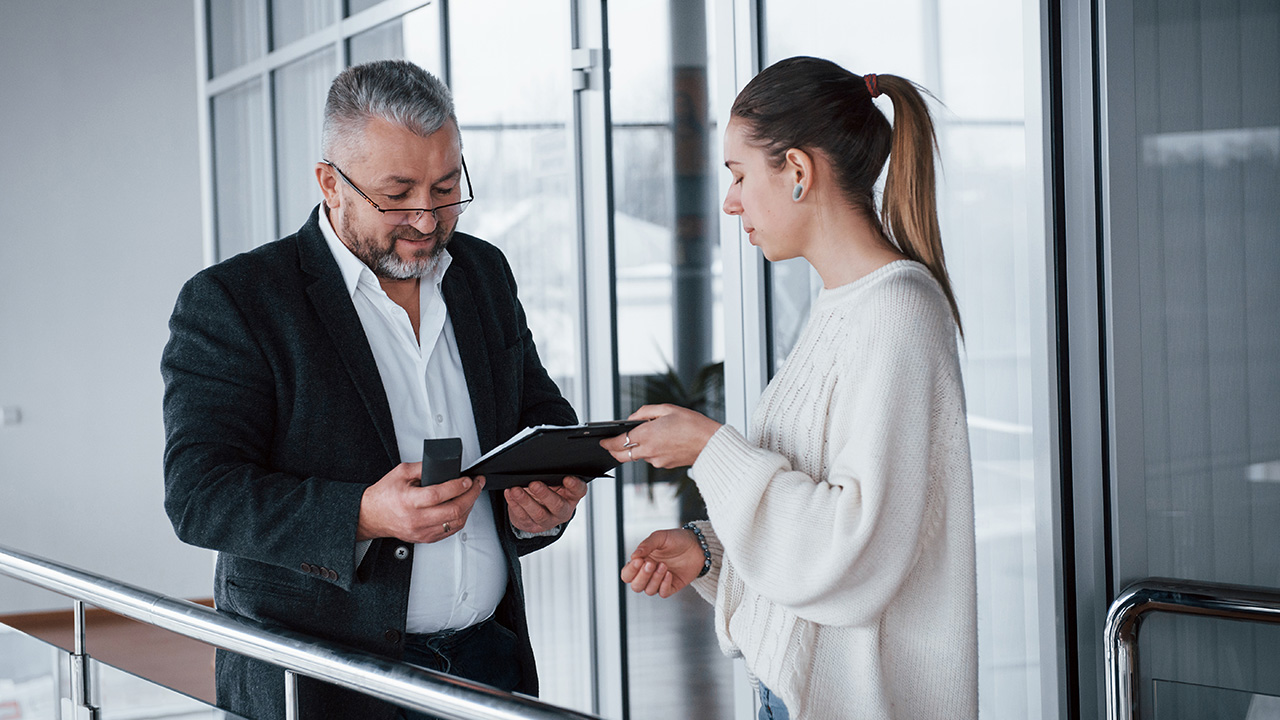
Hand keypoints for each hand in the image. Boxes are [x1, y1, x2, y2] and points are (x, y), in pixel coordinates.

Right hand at [357, 462, 484, 542]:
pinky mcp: (425, 538)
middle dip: (471, 495)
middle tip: (477, 485)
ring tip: (472, 495)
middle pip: (453, 510)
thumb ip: (423, 467)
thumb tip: (444, 465)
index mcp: (409, 501)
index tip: (468, 479)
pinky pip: (450, 531)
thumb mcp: (401, 473)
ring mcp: (422, 531)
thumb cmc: (384, 495)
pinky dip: (460, 519)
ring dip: (469, 508)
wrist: (370, 515)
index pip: (439, 495)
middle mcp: (417, 519)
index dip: (458, 486)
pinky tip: (462, 508)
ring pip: (455, 523)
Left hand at [504, 476, 587, 533]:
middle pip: (557, 505)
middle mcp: (562, 510)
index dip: (575, 485)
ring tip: (516, 490)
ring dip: (525, 501)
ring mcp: (547, 520)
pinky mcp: (532, 525)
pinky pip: (523, 517)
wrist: (535, 509)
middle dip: (545, 494)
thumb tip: (540, 462)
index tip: (567, 478)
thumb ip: (552, 473)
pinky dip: (514, 504)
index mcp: (572, 496)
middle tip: (534, 484)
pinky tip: (510, 494)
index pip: (579, 491)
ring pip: (538, 514)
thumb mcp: (553, 481)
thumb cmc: (547, 489)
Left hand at [599, 404, 721, 468]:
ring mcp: (656, 460)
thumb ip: (645, 412)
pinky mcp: (664, 465)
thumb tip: (632, 418)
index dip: (607, 442)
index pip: (618, 442)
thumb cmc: (692, 424)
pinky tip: (659, 441)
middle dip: (613, 450)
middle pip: (622, 455)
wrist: (711, 444)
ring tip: (644, 436)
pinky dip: (649, 451)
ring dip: (635, 448)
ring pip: (637, 456)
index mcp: (647, 435)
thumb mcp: (667, 409)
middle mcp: (649, 451)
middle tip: (610, 444)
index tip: (602, 440)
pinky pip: (651, 458)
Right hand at [620, 528, 705, 597]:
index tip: (639, 560)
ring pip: (648, 591)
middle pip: (636, 586)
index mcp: (642, 562)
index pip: (627, 574)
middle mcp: (649, 573)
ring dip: (655, 579)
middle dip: (642, 576)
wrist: (698, 545)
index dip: (630, 570)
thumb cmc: (677, 539)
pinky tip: (669, 573)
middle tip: (651, 564)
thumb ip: (646, 545)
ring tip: (664, 565)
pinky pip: (663, 593)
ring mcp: (660, 581)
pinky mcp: (672, 586)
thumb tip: (633, 556)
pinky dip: (664, 585)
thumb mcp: (660, 537)